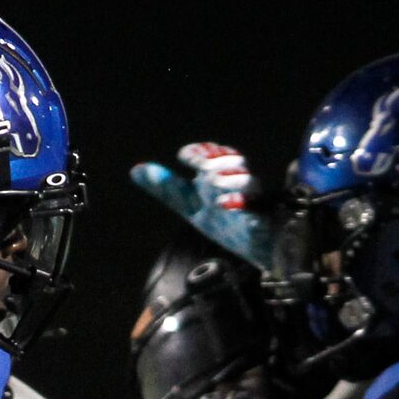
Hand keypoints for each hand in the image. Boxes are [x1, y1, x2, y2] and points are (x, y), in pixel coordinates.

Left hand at [130, 142, 269, 266]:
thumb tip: (136, 170)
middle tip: (202, 171)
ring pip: (248, 183)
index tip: (183, 157)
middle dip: (216, 163)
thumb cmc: (225, 221)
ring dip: (230, 182)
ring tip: (213, 190)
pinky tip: (230, 210)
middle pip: (233, 162)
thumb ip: (167, 187)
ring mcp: (252, 201)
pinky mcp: (263, 222)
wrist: (253, 246)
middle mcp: (237, 184)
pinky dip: (245, 209)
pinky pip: (258, 214)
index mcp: (220, 177)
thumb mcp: (191, 204)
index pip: (213, 154)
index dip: (199, 152)